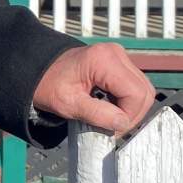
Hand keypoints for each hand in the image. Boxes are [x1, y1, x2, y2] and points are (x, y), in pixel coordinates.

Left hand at [32, 44, 154, 136]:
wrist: (39, 70)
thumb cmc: (49, 86)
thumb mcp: (68, 104)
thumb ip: (97, 114)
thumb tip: (123, 123)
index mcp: (104, 60)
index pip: (136, 94)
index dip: (129, 116)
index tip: (112, 128)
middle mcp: (116, 53)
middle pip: (144, 91)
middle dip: (132, 114)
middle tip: (112, 127)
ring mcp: (119, 56)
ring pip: (143, 89)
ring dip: (131, 108)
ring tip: (110, 118)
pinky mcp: (119, 62)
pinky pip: (135, 85)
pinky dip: (127, 100)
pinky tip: (111, 107)